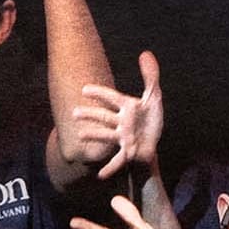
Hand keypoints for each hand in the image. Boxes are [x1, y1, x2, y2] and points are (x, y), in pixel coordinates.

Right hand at [71, 51, 163, 177]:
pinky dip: (110, 167)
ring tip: (80, 134)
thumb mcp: (154, 96)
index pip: (112, 97)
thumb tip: (145, 53)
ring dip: (94, 135)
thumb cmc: (149, 119)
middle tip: (74, 112)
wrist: (153, 141)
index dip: (100, 93)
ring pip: (107, 136)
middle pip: (104, 117)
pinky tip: (100, 175)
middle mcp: (122, 122)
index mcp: (127, 107)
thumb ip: (150, 76)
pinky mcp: (128, 152)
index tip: (85, 89)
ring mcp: (123, 138)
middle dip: (90, 114)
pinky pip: (118, 160)